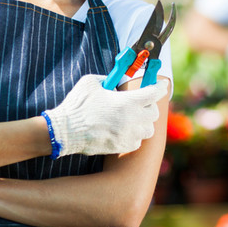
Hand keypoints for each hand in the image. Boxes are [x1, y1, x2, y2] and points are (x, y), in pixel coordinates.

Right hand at [42, 74, 167, 157]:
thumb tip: (117, 81)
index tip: (162, 84)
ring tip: (132, 117)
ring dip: (144, 122)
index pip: (154, 93)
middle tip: (141, 101)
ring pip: (148, 129)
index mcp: (127, 102)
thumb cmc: (77, 105)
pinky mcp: (121, 147)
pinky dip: (135, 135)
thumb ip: (109, 79)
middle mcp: (132, 120)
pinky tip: (125, 129)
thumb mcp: (91, 82)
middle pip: (154, 113)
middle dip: (149, 105)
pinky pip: (137, 141)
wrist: (65, 131)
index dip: (160, 87)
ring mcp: (128, 135)